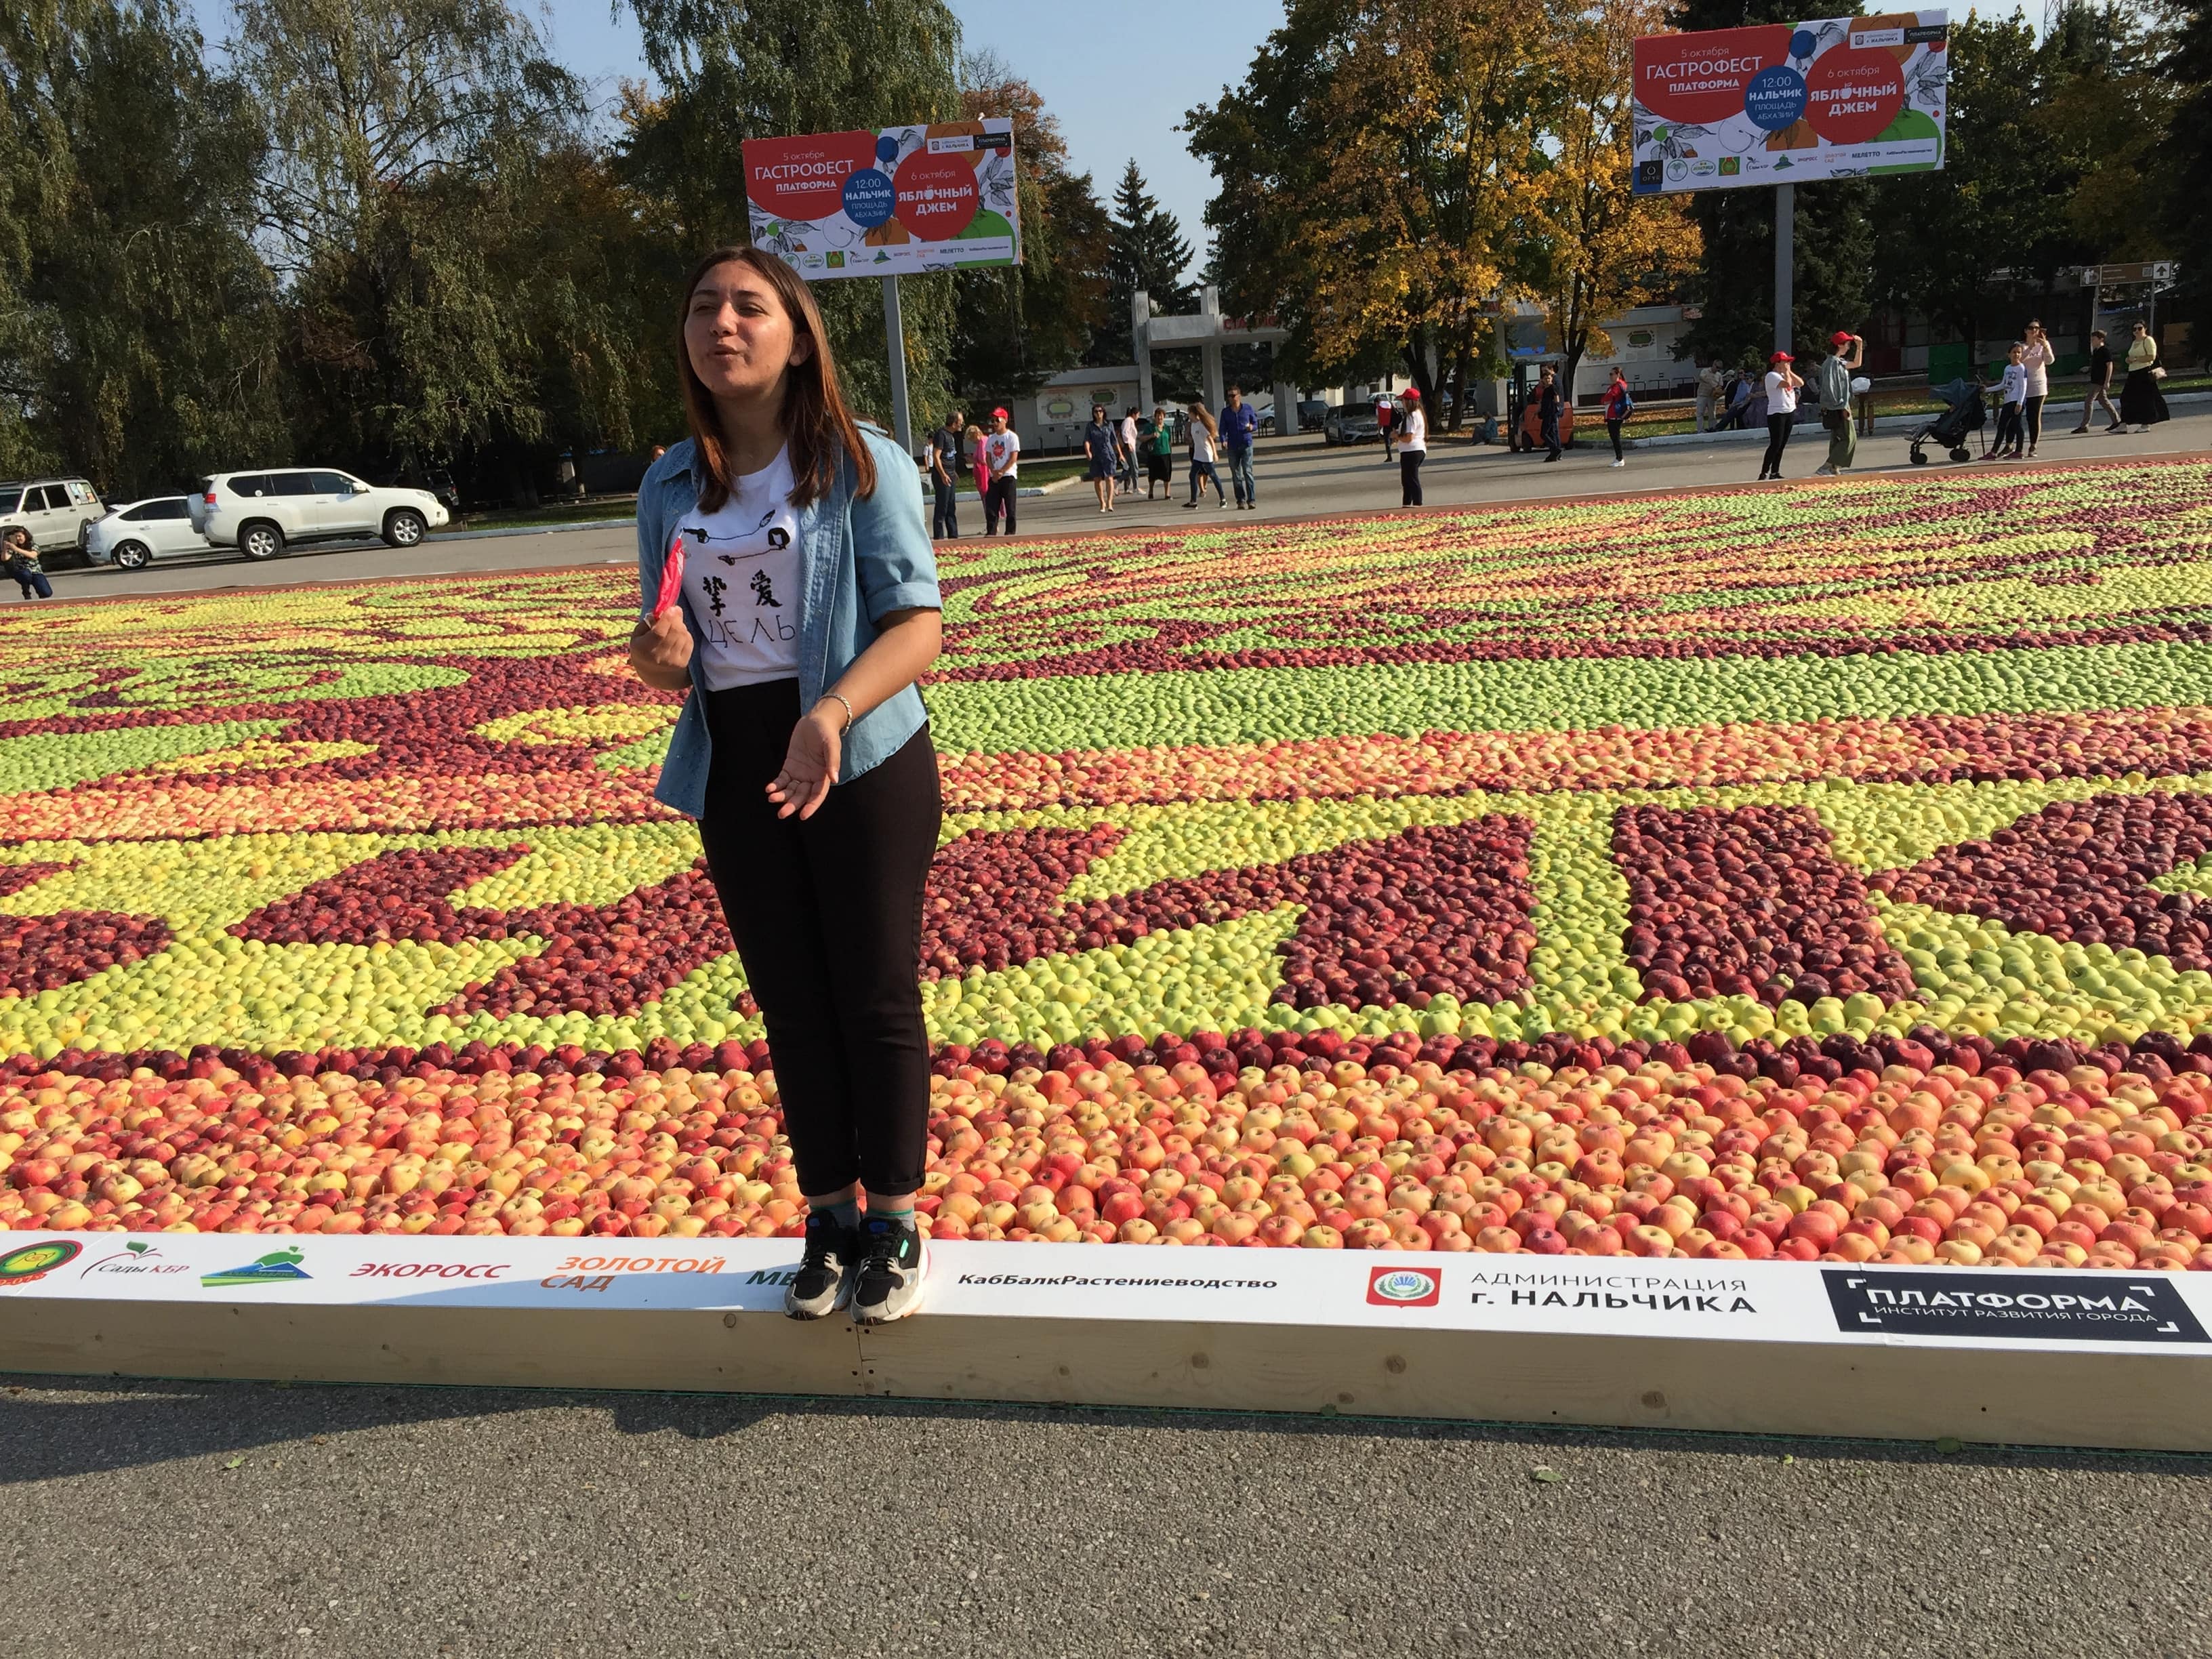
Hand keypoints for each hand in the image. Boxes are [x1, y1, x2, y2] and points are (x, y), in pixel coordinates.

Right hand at [629, 605, 692, 689]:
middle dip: (676, 618)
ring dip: (680, 625)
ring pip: (682, 635)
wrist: (654, 674)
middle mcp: (659, 657)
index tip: (671, 608)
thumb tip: (660, 611)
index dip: (667, 619)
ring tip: (674, 623)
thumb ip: (646, 623)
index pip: (659, 633)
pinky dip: (685, 634)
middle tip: (675, 610)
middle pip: (674, 633)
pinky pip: (688, 641)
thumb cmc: (643, 649)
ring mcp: (672, 661)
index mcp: (644, 649)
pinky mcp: (683, 662)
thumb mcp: (637, 637)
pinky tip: (679, 634)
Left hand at [767, 705, 841, 819]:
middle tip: (782, 813)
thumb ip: (833, 762)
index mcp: (824, 776)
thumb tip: (834, 779)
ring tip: (772, 798)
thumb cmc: (827, 732)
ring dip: (782, 796)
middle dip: (792, 805)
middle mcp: (812, 778)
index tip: (802, 816)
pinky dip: (776, 785)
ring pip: (791, 790)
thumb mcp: (832, 745)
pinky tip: (769, 789)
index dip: (811, 806)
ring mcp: (800, 772)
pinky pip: (782, 779)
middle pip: (802, 796)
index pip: (817, 795)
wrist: (817, 719)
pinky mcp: (790, 766)